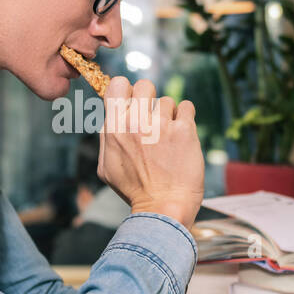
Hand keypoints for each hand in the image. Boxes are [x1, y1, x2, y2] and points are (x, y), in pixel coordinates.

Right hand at [97, 76, 204, 228]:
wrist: (164, 208)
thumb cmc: (134, 191)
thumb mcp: (106, 168)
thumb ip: (107, 139)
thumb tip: (110, 120)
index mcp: (115, 128)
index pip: (118, 85)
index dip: (127, 91)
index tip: (132, 103)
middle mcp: (136, 122)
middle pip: (145, 85)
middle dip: (149, 100)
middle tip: (153, 120)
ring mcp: (161, 125)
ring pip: (167, 101)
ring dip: (169, 116)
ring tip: (168, 139)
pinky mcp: (184, 131)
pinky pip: (187, 107)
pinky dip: (186, 118)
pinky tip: (182, 135)